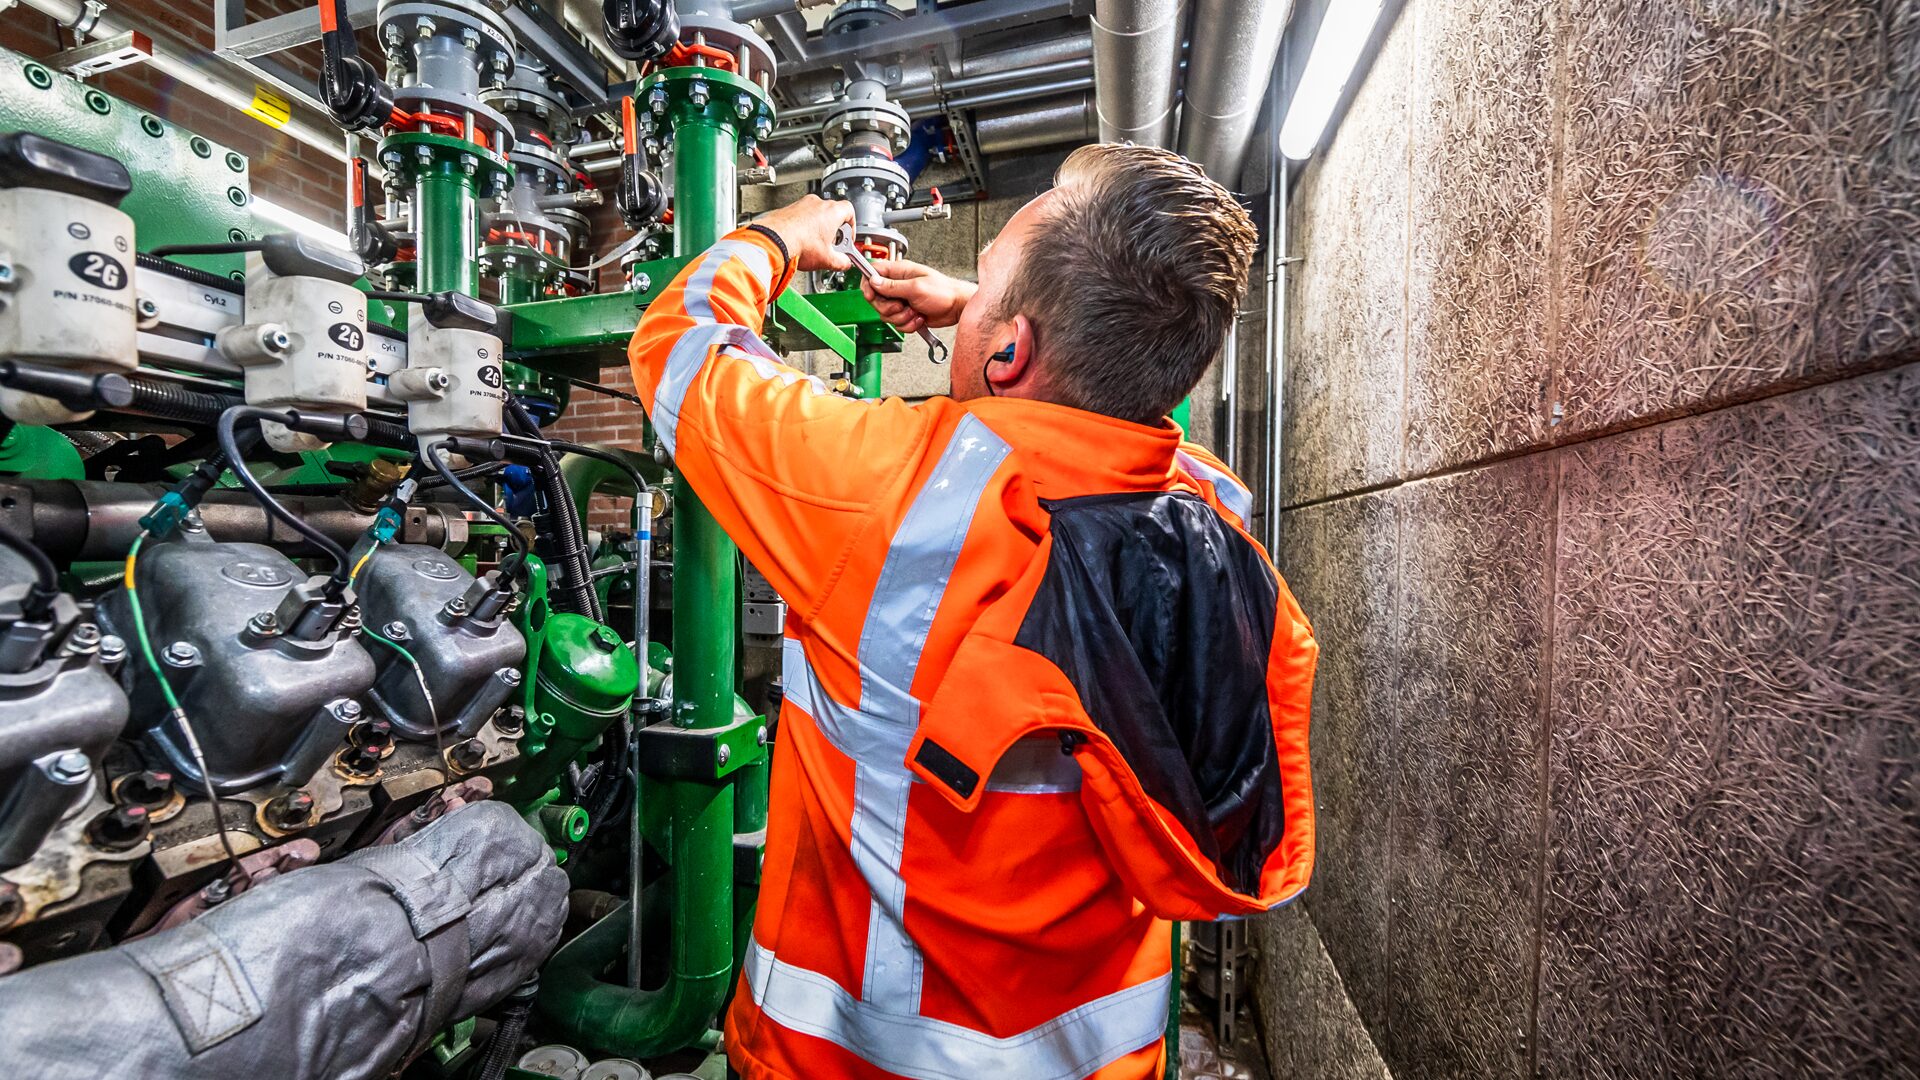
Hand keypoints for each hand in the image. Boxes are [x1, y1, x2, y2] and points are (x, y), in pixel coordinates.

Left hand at [753, 194, 855, 271]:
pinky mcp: (788, 210)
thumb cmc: (799, 244)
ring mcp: (801, 204)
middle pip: (832, 214)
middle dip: (834, 230)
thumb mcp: (828, 259)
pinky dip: (803, 228)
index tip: (847, 238)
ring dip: (818, 229)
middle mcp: (817, 203)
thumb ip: (842, 261)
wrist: (773, 242)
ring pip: (816, 215)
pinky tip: (801, 243)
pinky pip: (801, 217)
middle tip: (832, 245)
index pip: (849, 211)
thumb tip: (844, 263)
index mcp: (832, 211)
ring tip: (814, 246)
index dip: (851, 226)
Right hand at [859, 258, 974, 333]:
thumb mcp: (915, 287)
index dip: (868, 285)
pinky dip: (908, 324)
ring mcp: (902, 300)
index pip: (873, 272)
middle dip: (888, 307)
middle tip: (900, 306)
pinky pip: (897, 323)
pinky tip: (918, 317)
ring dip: (900, 317)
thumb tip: (874, 281)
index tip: (872, 295)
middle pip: (876, 298)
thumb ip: (892, 286)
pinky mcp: (906, 313)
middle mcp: (898, 285)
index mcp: (899, 272)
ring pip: (886, 314)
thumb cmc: (943, 292)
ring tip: (914, 311)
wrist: (957, 307)